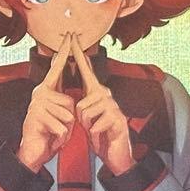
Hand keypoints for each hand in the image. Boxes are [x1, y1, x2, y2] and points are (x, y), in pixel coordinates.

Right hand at [16, 33, 76, 172]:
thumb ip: (63, 100)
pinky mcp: (36, 118)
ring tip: (54, 131)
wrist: (34, 150)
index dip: (63, 52)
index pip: (57, 68)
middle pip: (69, 101)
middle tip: (57, 126)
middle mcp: (39, 94)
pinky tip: (50, 136)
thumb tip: (69, 92)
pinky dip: (60, 136)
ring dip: (65, 128)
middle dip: (69, 118)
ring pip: (67, 114)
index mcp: (46, 90)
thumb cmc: (49, 132)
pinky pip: (62, 126)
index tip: (69, 35)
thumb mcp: (60, 114)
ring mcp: (36, 105)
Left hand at [70, 34, 133, 175]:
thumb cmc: (100, 133)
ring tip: (97, 130)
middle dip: (81, 118)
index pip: (86, 70)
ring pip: (84, 113)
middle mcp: (106, 95)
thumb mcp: (86, 117)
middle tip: (93, 126)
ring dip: (87, 126)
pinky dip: (94, 133)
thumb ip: (82, 102)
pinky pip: (93, 124)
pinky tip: (102, 134)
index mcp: (97, 93)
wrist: (115, 152)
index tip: (72, 37)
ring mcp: (113, 106)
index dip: (79, 55)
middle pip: (81, 101)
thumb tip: (76, 91)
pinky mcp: (117, 119)